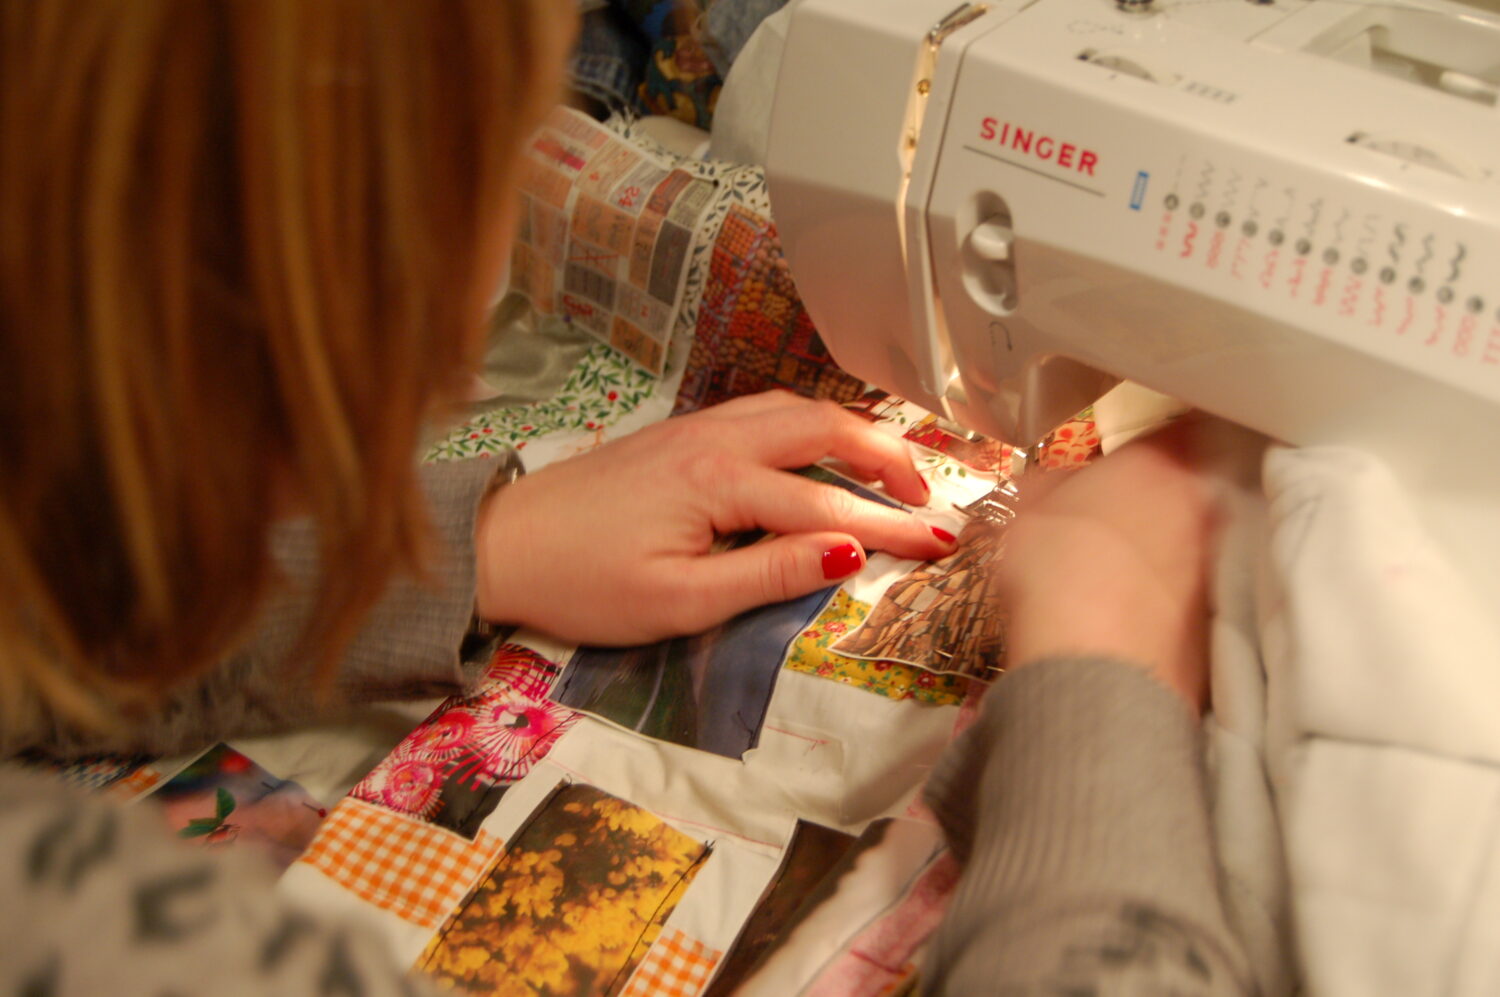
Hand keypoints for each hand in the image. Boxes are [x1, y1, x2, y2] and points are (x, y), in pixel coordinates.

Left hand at [474, 391, 954, 644]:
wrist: (503, 544)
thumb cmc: (582, 582)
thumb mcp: (681, 601)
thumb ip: (770, 573)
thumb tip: (849, 554)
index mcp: (720, 481)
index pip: (830, 507)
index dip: (894, 528)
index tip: (944, 545)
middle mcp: (714, 439)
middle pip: (825, 428)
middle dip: (888, 457)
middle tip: (929, 497)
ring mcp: (695, 428)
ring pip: (794, 410)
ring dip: (851, 433)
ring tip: (888, 471)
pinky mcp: (678, 434)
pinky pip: (763, 412)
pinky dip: (809, 426)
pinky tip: (816, 451)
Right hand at [998, 417, 1217, 711]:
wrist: (1093, 659)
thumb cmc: (1055, 564)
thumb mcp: (1029, 509)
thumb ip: (1050, 485)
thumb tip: (1053, 483)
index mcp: (1158, 463)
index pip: (1179, 428)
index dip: (1158, 439)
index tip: (1135, 453)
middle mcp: (1201, 504)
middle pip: (1191, 485)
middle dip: (1163, 494)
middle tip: (1120, 511)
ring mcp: (1214, 561)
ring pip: (1194, 539)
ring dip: (1167, 546)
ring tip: (1123, 566)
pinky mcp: (1214, 615)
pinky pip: (1190, 589)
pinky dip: (1168, 593)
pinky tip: (1132, 609)